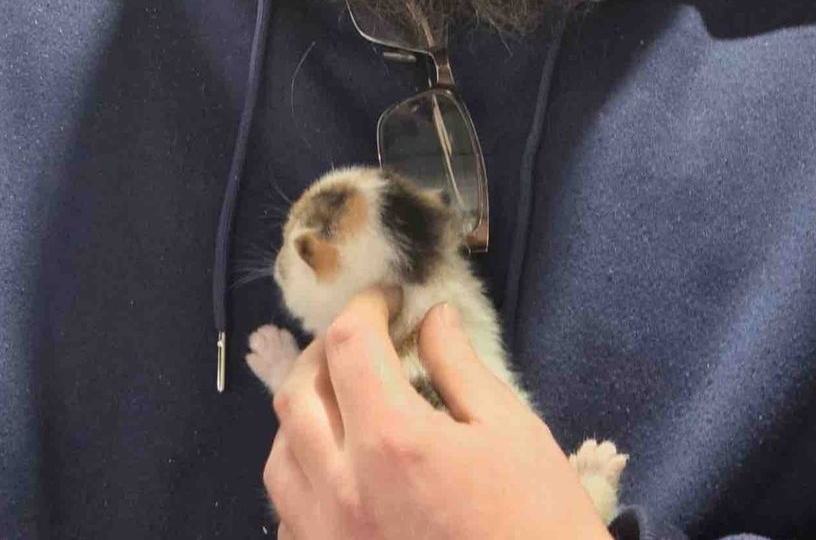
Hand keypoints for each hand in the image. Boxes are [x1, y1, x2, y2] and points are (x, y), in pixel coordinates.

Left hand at [263, 288, 612, 539]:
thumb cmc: (535, 519)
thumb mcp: (510, 429)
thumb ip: (458, 364)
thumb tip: (431, 316)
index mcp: (390, 441)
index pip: (350, 344)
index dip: (366, 306)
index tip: (389, 299)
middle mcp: (340, 487)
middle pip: (298, 390)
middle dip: (327, 348)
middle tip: (363, 337)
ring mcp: (324, 534)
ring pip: (279, 450)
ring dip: (304, 408)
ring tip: (342, 395)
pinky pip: (287, 507)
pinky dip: (301, 468)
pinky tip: (336, 462)